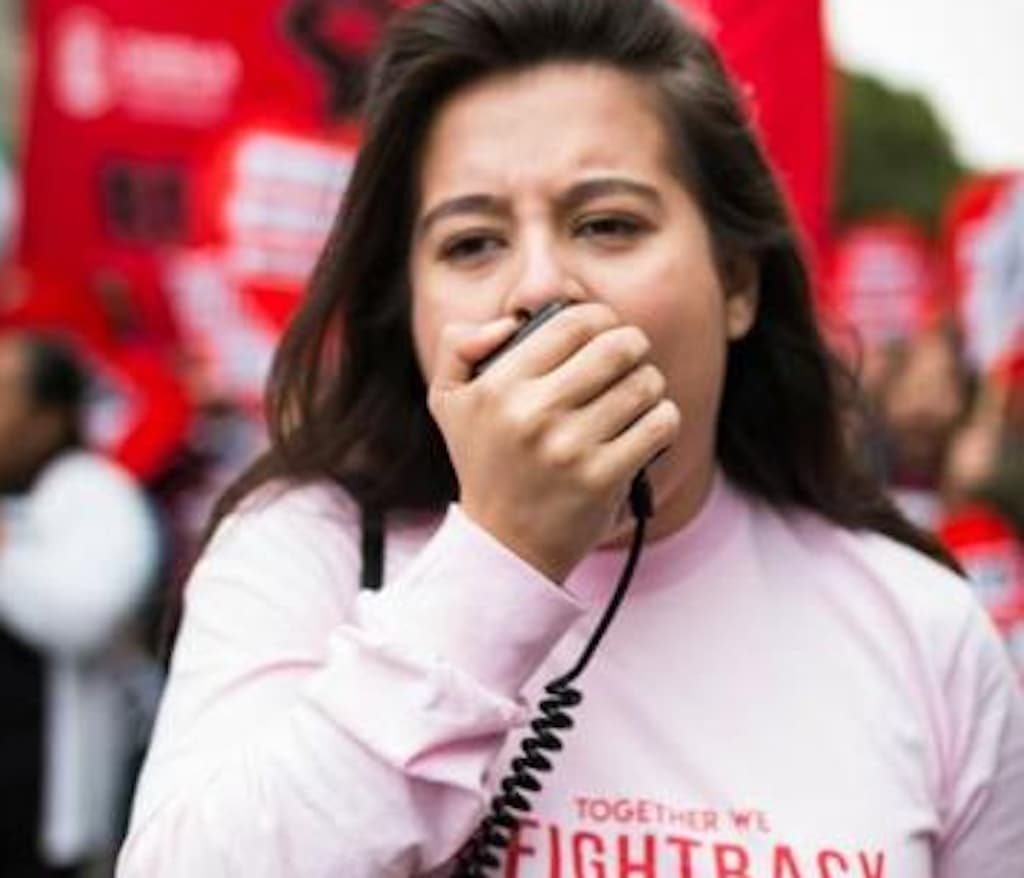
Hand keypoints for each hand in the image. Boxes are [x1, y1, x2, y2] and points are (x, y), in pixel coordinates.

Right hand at [427, 303, 679, 582]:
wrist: (504, 545)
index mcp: (499, 387)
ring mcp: (570, 448)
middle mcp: (533, 414)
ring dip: (649, 383)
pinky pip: (660, 424)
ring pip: (645, 384)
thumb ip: (459, 344)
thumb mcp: (449, 400)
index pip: (572, 324)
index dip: (599, 318)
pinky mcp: (603, 478)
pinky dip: (663, 419)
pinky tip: (647, 425)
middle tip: (630, 356)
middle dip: (633, 344)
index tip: (604, 330)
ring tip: (637, 394)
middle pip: (617, 346)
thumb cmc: (484, 462)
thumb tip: (508, 322)